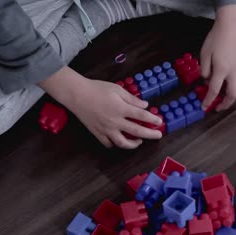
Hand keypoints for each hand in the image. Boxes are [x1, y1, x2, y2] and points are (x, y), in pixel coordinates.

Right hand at [39, 66, 162, 148]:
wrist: (76, 94)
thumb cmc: (96, 89)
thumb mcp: (117, 90)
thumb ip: (132, 99)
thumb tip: (145, 105)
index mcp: (120, 108)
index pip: (141, 116)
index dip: (152, 119)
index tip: (159, 121)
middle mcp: (114, 121)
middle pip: (137, 131)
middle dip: (150, 134)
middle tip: (158, 136)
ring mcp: (106, 129)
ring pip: (123, 143)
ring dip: (134, 144)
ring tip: (139, 141)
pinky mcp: (97, 133)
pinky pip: (108, 143)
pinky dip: (116, 144)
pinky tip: (121, 141)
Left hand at [200, 4, 235, 110]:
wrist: (231, 26)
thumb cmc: (216, 38)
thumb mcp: (204, 54)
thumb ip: (204, 70)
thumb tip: (206, 80)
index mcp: (222, 70)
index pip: (214, 90)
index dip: (208, 101)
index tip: (203, 108)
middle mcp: (233, 72)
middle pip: (232, 95)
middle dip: (225, 104)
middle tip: (216, 108)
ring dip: (233, 98)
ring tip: (224, 100)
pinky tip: (228, 88)